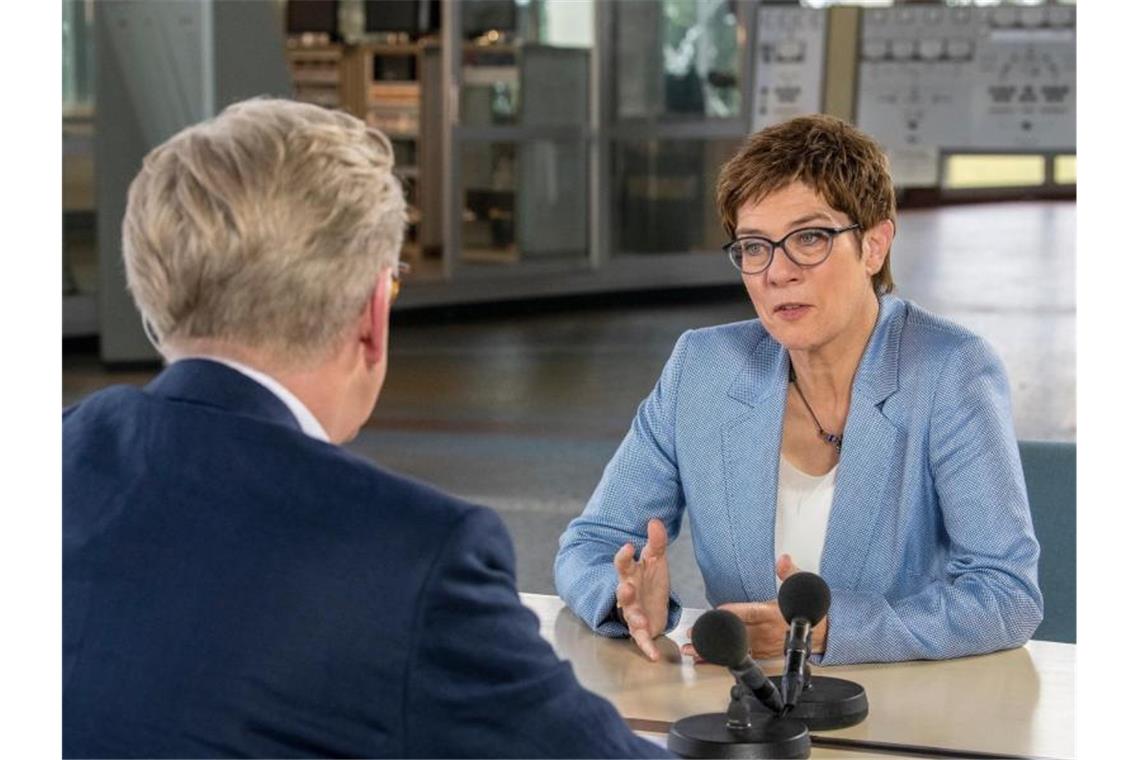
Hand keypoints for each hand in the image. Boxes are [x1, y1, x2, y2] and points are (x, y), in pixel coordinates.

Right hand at [614, 518, 670, 661]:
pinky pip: (642, 639)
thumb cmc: (651, 581)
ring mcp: (633, 613)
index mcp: (630, 574)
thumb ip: (657, 542)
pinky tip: (654, 655)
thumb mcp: (657, 560)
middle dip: (623, 591)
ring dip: (634, 618)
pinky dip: (647, 647)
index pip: (623, 564)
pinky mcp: (641, 630)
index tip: (628, 546)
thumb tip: (655, 520)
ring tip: (640, 620)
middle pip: (622, 591)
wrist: (653, 605)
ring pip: (630, 615)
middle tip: (625, 586)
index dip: (623, 556)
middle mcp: (628, 594)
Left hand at [681, 554, 827, 660]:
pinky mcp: (764, 654)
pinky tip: (707, 660)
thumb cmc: (807, 610)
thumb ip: (790, 573)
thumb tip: (784, 560)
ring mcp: (764, 644)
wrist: (823, 633)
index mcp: (773, 613)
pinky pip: (741, 657)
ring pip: (736, 648)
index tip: (716, 612)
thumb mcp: (802, 586)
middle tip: (692, 635)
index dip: (733, 613)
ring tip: (693, 652)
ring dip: (714, 651)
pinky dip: (724, 659)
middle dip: (714, 634)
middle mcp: (767, 631)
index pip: (750, 612)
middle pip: (737, 633)